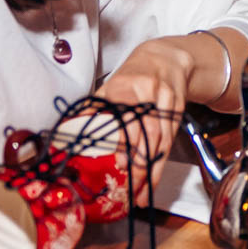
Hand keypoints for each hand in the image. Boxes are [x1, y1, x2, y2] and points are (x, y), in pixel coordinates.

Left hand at [95, 39, 198, 190]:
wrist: (166, 58)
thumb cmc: (132, 76)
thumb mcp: (110, 86)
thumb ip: (94, 108)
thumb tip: (69, 129)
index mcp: (124, 87)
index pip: (125, 116)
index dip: (125, 141)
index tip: (120, 162)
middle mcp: (147, 93)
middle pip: (147, 131)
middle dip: (141, 161)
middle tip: (132, 186)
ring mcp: (165, 101)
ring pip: (162, 139)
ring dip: (153, 168)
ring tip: (142, 191)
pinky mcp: (178, 109)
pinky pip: (170, 139)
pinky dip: (162, 162)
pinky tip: (154, 178)